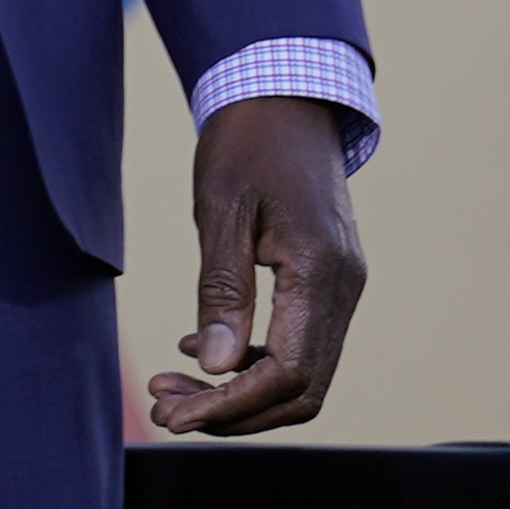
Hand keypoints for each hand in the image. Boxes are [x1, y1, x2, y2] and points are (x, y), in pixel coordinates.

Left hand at [149, 94, 363, 436]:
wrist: (284, 94)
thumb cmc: (247, 141)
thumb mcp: (221, 209)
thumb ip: (221, 290)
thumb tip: (212, 366)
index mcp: (321, 270)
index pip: (288, 373)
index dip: (231, 406)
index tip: (173, 414)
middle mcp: (344, 287)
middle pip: (301, 390)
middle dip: (232, 410)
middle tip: (165, 407)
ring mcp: (343, 285)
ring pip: (302, 374)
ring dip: (239, 391)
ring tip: (173, 385)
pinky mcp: (330, 280)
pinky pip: (300, 342)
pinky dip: (252, 361)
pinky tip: (200, 350)